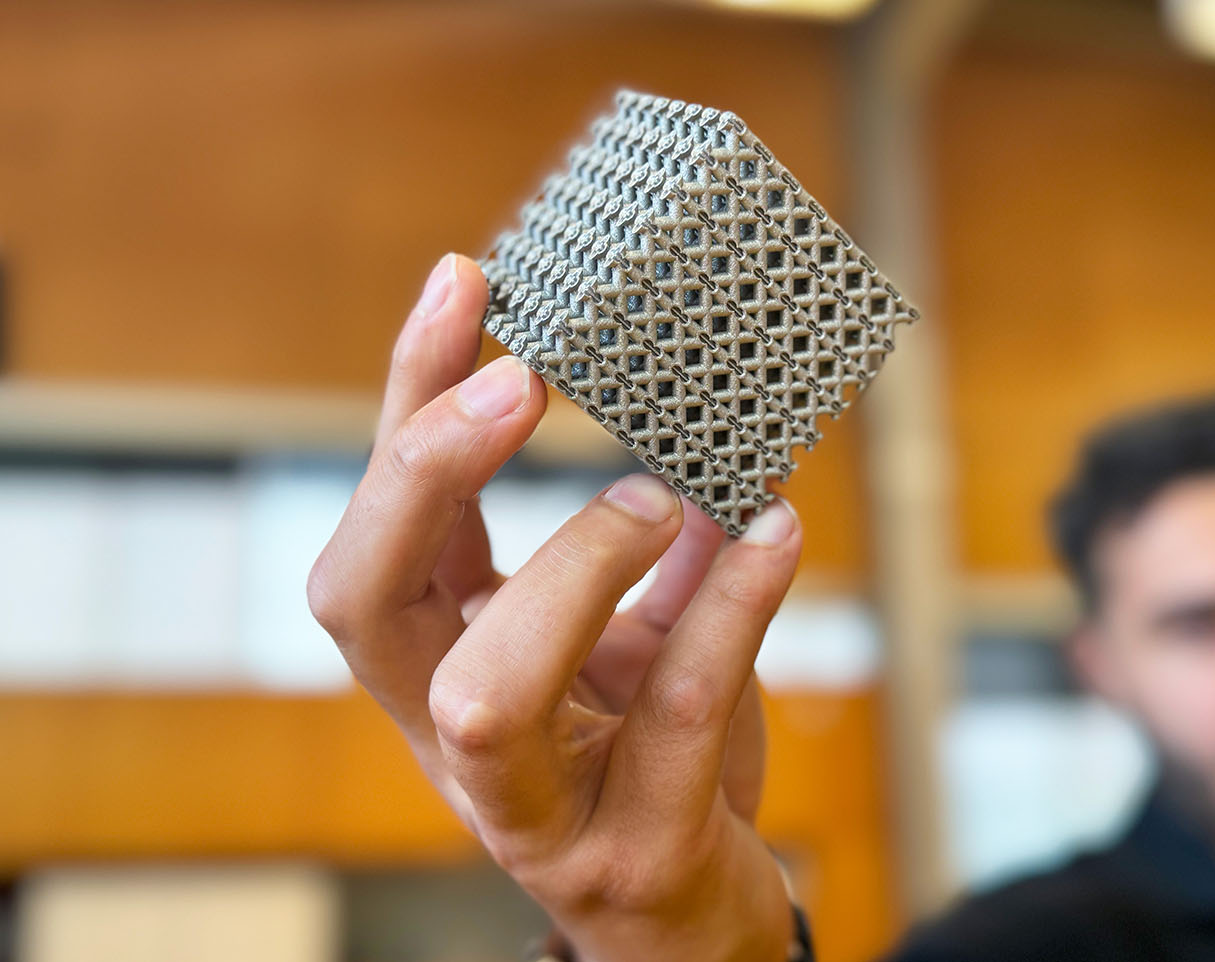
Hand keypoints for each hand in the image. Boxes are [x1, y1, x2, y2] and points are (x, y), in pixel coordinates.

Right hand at [308, 254, 803, 961]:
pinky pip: (677, 713)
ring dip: (579, 563)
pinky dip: (732, 605)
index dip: (405, 407)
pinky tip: (779, 530)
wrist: (688, 922)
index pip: (378, 528)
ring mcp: (531, 812)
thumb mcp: (620, 640)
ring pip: (491, 694)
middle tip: (525, 376)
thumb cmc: (645, 761)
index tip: (463, 281)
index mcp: (439, 667)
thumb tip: (692, 413)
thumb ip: (632, 546)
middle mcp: (452, 740)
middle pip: (365, 606)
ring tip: (666, 494)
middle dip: (429, 474)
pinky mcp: (634, 853)